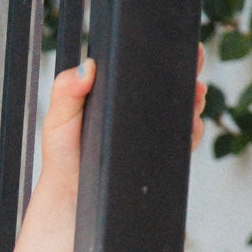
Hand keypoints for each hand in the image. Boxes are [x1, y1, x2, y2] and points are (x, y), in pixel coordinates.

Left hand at [40, 46, 206, 192]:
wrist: (70, 202)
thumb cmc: (62, 159)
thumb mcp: (58, 120)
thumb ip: (66, 92)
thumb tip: (88, 67)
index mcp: (116, 97)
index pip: (146, 72)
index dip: (165, 58)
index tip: (179, 49)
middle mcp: (136, 114)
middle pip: (171, 87)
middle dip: (187, 76)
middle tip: (191, 71)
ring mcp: (149, 136)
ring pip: (181, 112)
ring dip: (193, 102)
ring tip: (194, 97)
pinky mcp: (158, 158)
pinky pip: (183, 142)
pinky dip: (191, 132)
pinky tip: (189, 126)